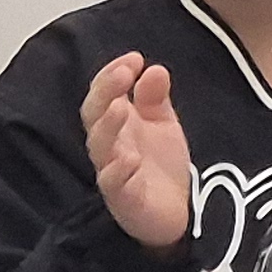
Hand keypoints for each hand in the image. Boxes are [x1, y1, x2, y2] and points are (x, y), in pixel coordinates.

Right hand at [81, 52, 191, 249]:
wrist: (177, 214)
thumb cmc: (160, 167)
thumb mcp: (162, 125)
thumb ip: (155, 98)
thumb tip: (154, 68)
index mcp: (115, 124)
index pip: (103, 94)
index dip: (112, 75)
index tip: (133, 58)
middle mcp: (108, 146)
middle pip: (94, 115)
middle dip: (106, 91)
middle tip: (124, 72)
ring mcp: (112, 172)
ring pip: (99, 147)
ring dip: (108, 126)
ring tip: (122, 108)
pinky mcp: (123, 199)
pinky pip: (114, 183)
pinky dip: (119, 170)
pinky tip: (130, 158)